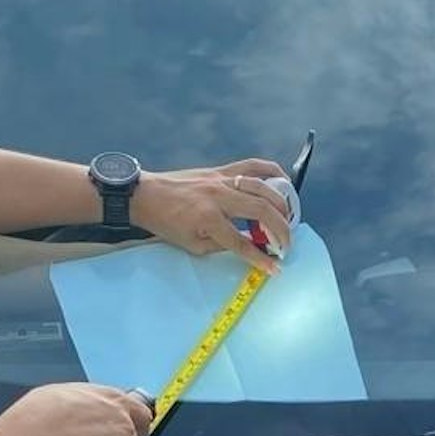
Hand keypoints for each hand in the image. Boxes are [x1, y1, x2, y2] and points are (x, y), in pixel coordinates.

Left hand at [130, 160, 292, 265]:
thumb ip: (223, 246)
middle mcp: (218, 196)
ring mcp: (221, 179)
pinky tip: (283, 181)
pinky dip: (271, 171)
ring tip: (288, 219)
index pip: (243, 243)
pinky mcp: (221, 170)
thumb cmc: (167, 224)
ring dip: (280, 204)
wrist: (146, 195)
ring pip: (262, 187)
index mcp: (208, 219)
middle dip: (280, 230)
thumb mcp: (192, 245)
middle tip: (286, 244)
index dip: (261, 259)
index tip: (276, 269)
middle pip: (261, 211)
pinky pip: (252, 166)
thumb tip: (250, 247)